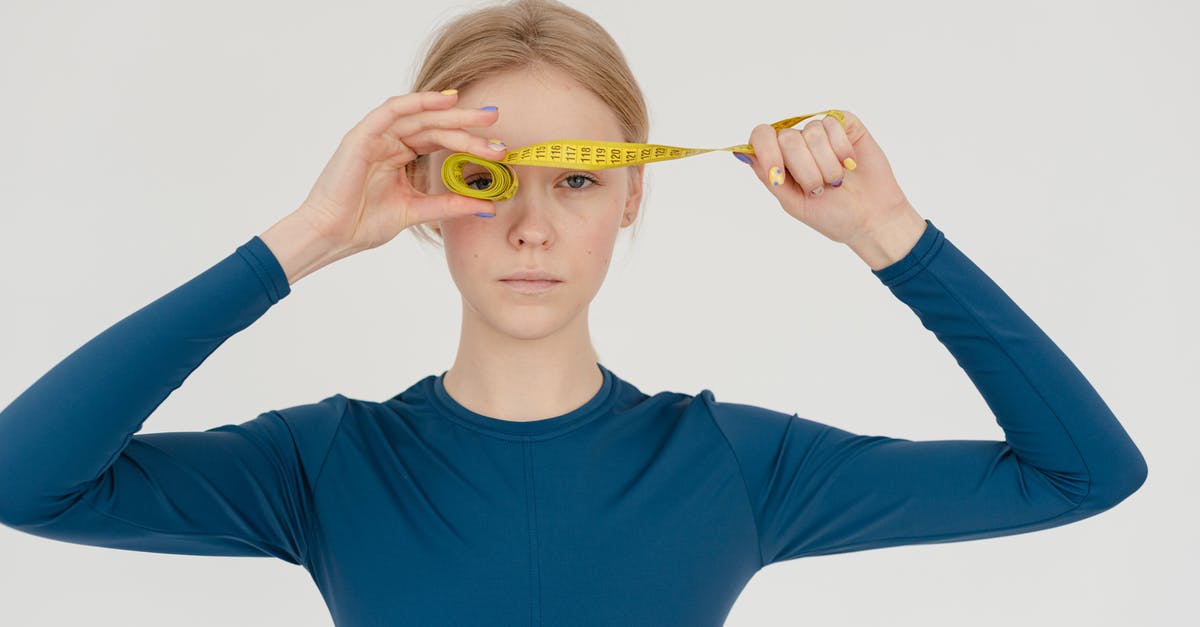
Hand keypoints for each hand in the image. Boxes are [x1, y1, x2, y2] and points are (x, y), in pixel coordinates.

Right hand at [295, 90, 507, 251]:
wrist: (331, 235)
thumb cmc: (363, 223)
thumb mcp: (416, 211)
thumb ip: (449, 205)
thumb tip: (488, 206)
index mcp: (400, 156)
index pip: (440, 141)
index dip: (468, 140)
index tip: (499, 146)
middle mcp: (389, 142)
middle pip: (434, 126)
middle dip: (466, 124)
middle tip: (495, 121)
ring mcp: (375, 136)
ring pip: (420, 117)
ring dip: (451, 115)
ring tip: (480, 117)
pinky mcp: (362, 136)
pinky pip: (392, 111)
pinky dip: (417, 102)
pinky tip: (443, 101)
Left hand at [739, 110, 915, 245]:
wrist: (871, 218)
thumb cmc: (832, 214)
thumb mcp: (793, 202)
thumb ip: (769, 177)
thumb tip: (742, 152)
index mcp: (780, 159)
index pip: (761, 136)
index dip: (767, 151)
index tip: (777, 174)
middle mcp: (798, 142)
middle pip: (787, 137)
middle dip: (804, 169)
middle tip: (818, 188)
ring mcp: (821, 132)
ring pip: (812, 132)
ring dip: (826, 164)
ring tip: (836, 180)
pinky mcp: (845, 124)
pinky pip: (833, 123)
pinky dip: (842, 149)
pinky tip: (850, 164)